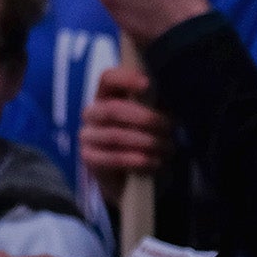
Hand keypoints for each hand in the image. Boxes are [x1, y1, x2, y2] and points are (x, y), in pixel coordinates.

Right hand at [79, 65, 175, 207]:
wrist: (130, 178)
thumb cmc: (143, 139)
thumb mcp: (151, 118)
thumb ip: (153, 104)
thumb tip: (158, 96)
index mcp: (106, 96)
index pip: (108, 79)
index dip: (126, 79)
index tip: (147, 84)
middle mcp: (92, 113)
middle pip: (113, 109)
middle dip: (145, 118)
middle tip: (168, 128)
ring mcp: (87, 136)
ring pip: (115, 135)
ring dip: (147, 142)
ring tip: (167, 148)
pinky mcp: (89, 158)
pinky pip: (113, 158)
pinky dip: (137, 160)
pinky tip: (154, 162)